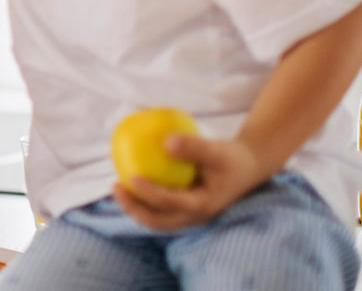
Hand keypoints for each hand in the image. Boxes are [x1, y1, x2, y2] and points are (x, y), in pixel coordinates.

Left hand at [113, 133, 269, 230]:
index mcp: (202, 206)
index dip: (149, 194)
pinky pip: (158, 207)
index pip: (170, 203)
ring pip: (156, 218)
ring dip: (135, 206)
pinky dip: (143, 197)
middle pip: (157, 221)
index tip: (131, 177)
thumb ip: (194, 147)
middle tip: (115, 186)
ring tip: (117, 185)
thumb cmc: (231, 158)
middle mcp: (193, 216)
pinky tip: (131, 177)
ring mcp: (188, 216)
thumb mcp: (217, 150)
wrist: (247, 167)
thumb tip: (166, 141)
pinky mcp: (184, 208)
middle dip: (133, 209)